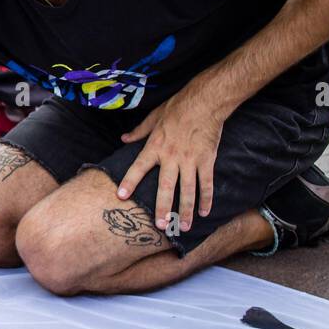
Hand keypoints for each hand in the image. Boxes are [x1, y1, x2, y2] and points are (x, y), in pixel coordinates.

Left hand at [116, 96, 224, 236]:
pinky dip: (206, 199)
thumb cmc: (177, 108)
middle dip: (162, 207)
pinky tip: (204, 213)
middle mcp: (171, 157)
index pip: (138, 167)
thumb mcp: (153, 117)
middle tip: (160, 225)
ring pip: (188, 190)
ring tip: (183, 227)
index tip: (121, 196)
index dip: (129, 182)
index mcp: (155, 146)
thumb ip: (139, 132)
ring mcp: (190, 160)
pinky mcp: (207, 160)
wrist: (205, 101)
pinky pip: (206, 183)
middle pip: (165, 186)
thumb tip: (124, 138)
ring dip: (185, 210)